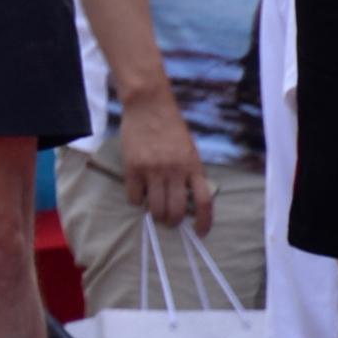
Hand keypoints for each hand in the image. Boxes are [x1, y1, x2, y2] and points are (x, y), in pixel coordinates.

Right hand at [117, 93, 214, 234]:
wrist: (149, 104)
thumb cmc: (171, 126)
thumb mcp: (189, 150)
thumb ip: (189, 173)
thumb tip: (185, 200)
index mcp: (193, 166)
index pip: (203, 202)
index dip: (204, 222)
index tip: (199, 232)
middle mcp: (175, 171)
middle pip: (176, 210)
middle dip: (173, 222)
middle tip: (169, 221)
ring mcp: (153, 170)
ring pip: (155, 207)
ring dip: (155, 215)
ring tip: (154, 211)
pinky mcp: (133, 167)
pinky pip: (135, 197)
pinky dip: (137, 201)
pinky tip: (138, 195)